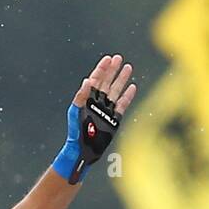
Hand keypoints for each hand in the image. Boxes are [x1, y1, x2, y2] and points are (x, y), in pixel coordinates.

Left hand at [54, 54, 138, 183]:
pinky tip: (132, 87)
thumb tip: (86, 81)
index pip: (95, 80)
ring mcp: (106, 109)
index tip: (107, 59)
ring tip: (128, 67)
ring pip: (115, 91)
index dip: (101, 69)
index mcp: (87, 99)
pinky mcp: (114, 118)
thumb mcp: (75, 112)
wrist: (83, 149)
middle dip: (112, 70)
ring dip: (121, 79)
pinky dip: (127, 96)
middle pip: (106, 82)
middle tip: (118, 58)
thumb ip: (81, 97)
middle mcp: (98, 102)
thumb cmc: (76, 132)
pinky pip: (122, 104)